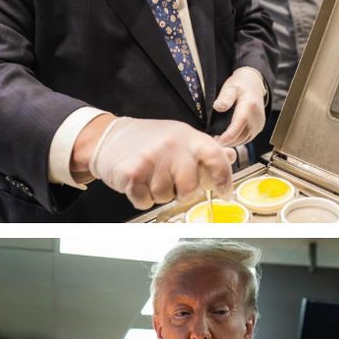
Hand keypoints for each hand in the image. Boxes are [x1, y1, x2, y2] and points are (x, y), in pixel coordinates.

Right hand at [88, 117, 235, 209]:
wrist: (107, 137)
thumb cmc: (146, 139)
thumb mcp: (179, 136)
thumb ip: (203, 150)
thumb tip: (230, 156)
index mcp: (187, 136)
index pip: (215, 157)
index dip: (224, 178)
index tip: (223, 193)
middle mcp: (172, 146)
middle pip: (190, 187)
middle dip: (182, 192)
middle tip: (170, 182)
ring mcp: (151, 159)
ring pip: (166, 197)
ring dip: (159, 194)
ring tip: (150, 176)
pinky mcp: (132, 174)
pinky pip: (146, 202)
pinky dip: (142, 199)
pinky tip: (138, 183)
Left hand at [213, 67, 266, 146]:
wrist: (253, 83)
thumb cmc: (240, 84)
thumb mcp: (230, 87)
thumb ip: (225, 97)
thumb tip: (218, 107)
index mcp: (249, 107)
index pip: (236, 128)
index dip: (225, 138)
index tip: (214, 142)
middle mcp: (256, 117)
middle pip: (240, 137)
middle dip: (226, 142)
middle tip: (213, 142)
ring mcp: (259, 124)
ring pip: (244, 140)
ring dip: (231, 142)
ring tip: (219, 140)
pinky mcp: (259, 127)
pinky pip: (248, 138)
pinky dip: (237, 140)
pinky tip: (228, 139)